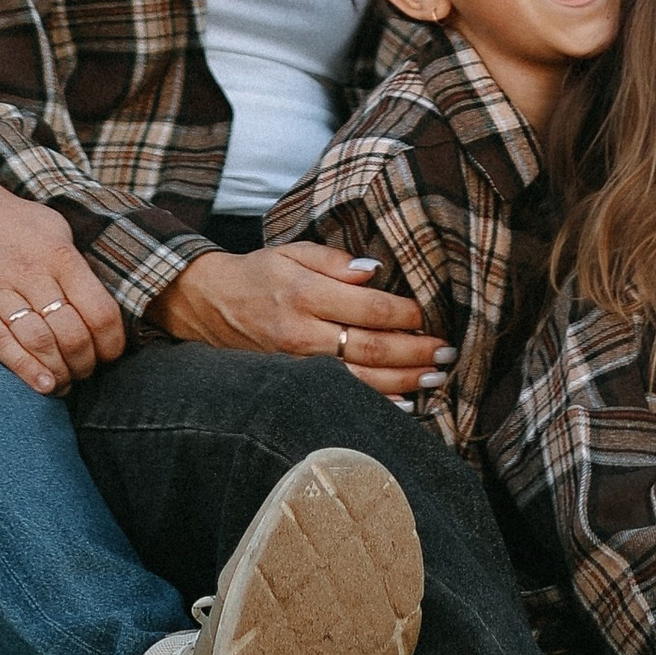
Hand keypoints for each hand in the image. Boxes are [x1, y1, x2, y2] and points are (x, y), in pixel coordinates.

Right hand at [0, 167, 126, 392]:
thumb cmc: (5, 219)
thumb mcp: (51, 227)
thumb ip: (74, 264)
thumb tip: (100, 304)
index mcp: (59, 254)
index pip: (100, 309)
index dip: (111, 342)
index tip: (110, 355)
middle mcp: (31, 271)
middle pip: (72, 333)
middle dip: (85, 363)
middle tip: (85, 373)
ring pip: (39, 342)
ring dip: (58, 371)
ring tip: (64, 384)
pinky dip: (23, 368)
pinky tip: (42, 385)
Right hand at [154, 241, 443, 396]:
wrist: (208, 305)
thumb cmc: (258, 274)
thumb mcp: (292, 250)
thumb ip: (334, 260)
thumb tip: (374, 272)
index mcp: (304, 293)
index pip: (366, 308)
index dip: (402, 314)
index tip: (427, 315)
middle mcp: (301, 332)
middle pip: (369, 347)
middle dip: (414, 351)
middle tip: (447, 351)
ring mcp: (296, 364)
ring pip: (359, 378)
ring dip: (404, 380)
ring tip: (436, 377)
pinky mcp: (292, 383)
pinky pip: (340, 397)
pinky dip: (374, 403)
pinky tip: (403, 404)